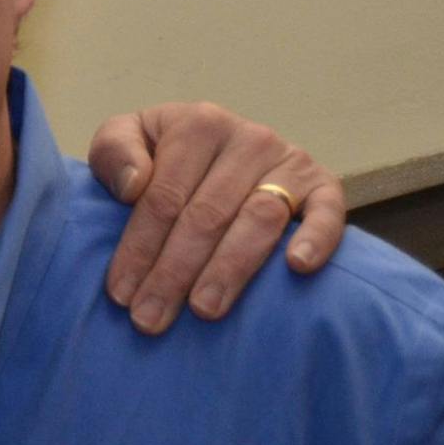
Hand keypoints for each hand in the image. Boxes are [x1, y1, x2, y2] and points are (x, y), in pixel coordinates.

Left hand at [87, 102, 345, 334]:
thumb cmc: (161, 152)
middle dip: (174, 273)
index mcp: (198, 125)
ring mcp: (290, 161)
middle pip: (207, 215)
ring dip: (230, 270)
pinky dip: (317, 238)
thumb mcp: (128, 137)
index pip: (163, 197)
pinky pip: (328, 212)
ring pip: (259, 219)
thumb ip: (115, 150)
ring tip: (204, 309)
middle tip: (151, 319)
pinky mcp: (323, 185)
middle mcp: (248, 139)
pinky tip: (297, 267)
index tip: (119, 293)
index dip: (139, 248)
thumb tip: (132, 185)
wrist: (217, 145)